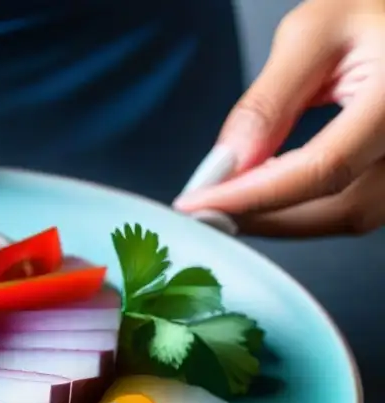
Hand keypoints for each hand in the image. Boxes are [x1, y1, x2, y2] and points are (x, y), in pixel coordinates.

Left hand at [174, 0, 384, 236]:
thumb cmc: (373, 8)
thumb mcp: (314, 32)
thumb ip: (270, 100)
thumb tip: (229, 162)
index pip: (323, 168)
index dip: (254, 195)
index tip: (199, 203)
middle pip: (339, 208)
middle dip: (263, 215)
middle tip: (205, 208)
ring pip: (349, 216)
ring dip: (281, 217)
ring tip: (231, 194)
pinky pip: (356, 205)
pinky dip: (305, 206)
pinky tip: (267, 188)